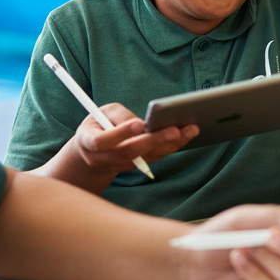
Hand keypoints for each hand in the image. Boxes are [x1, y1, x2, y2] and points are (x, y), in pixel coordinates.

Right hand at [72, 103, 198, 173]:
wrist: (93, 152)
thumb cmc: (98, 124)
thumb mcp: (102, 113)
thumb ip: (119, 117)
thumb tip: (144, 124)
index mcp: (89, 142)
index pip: (103, 141)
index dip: (120, 133)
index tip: (139, 123)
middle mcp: (105, 158)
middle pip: (130, 152)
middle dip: (154, 140)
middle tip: (175, 129)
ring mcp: (122, 165)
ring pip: (147, 157)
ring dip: (170, 144)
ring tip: (190, 129)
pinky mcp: (137, 166)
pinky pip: (155, 157)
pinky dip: (172, 146)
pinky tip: (187, 134)